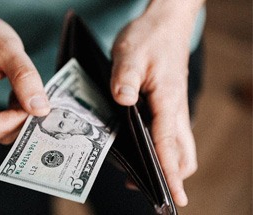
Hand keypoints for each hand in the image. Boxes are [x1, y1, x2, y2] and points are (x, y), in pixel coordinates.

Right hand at [0, 3, 49, 143]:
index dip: (19, 121)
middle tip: (35, 99)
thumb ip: (26, 79)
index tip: (36, 104)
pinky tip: (15, 96)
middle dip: (20, 120)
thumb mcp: (9, 49)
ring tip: (22, 92)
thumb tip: (41, 110)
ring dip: (16, 117)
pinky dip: (9, 114)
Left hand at [111, 2, 197, 206]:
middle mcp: (175, 108)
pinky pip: (170, 133)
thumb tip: (123, 101)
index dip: (170, 172)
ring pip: (179, 145)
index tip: (174, 198)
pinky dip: (162, 148)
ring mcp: (173, 107)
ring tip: (141, 176)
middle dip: (172, 175)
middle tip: (151, 191)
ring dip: (167, 163)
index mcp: (168, 100)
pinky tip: (141, 149)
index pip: (169, 143)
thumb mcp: (130, 53)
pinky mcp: (167, 104)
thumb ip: (125, 78)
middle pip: (183, 152)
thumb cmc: (149, 37)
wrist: (165, 23)